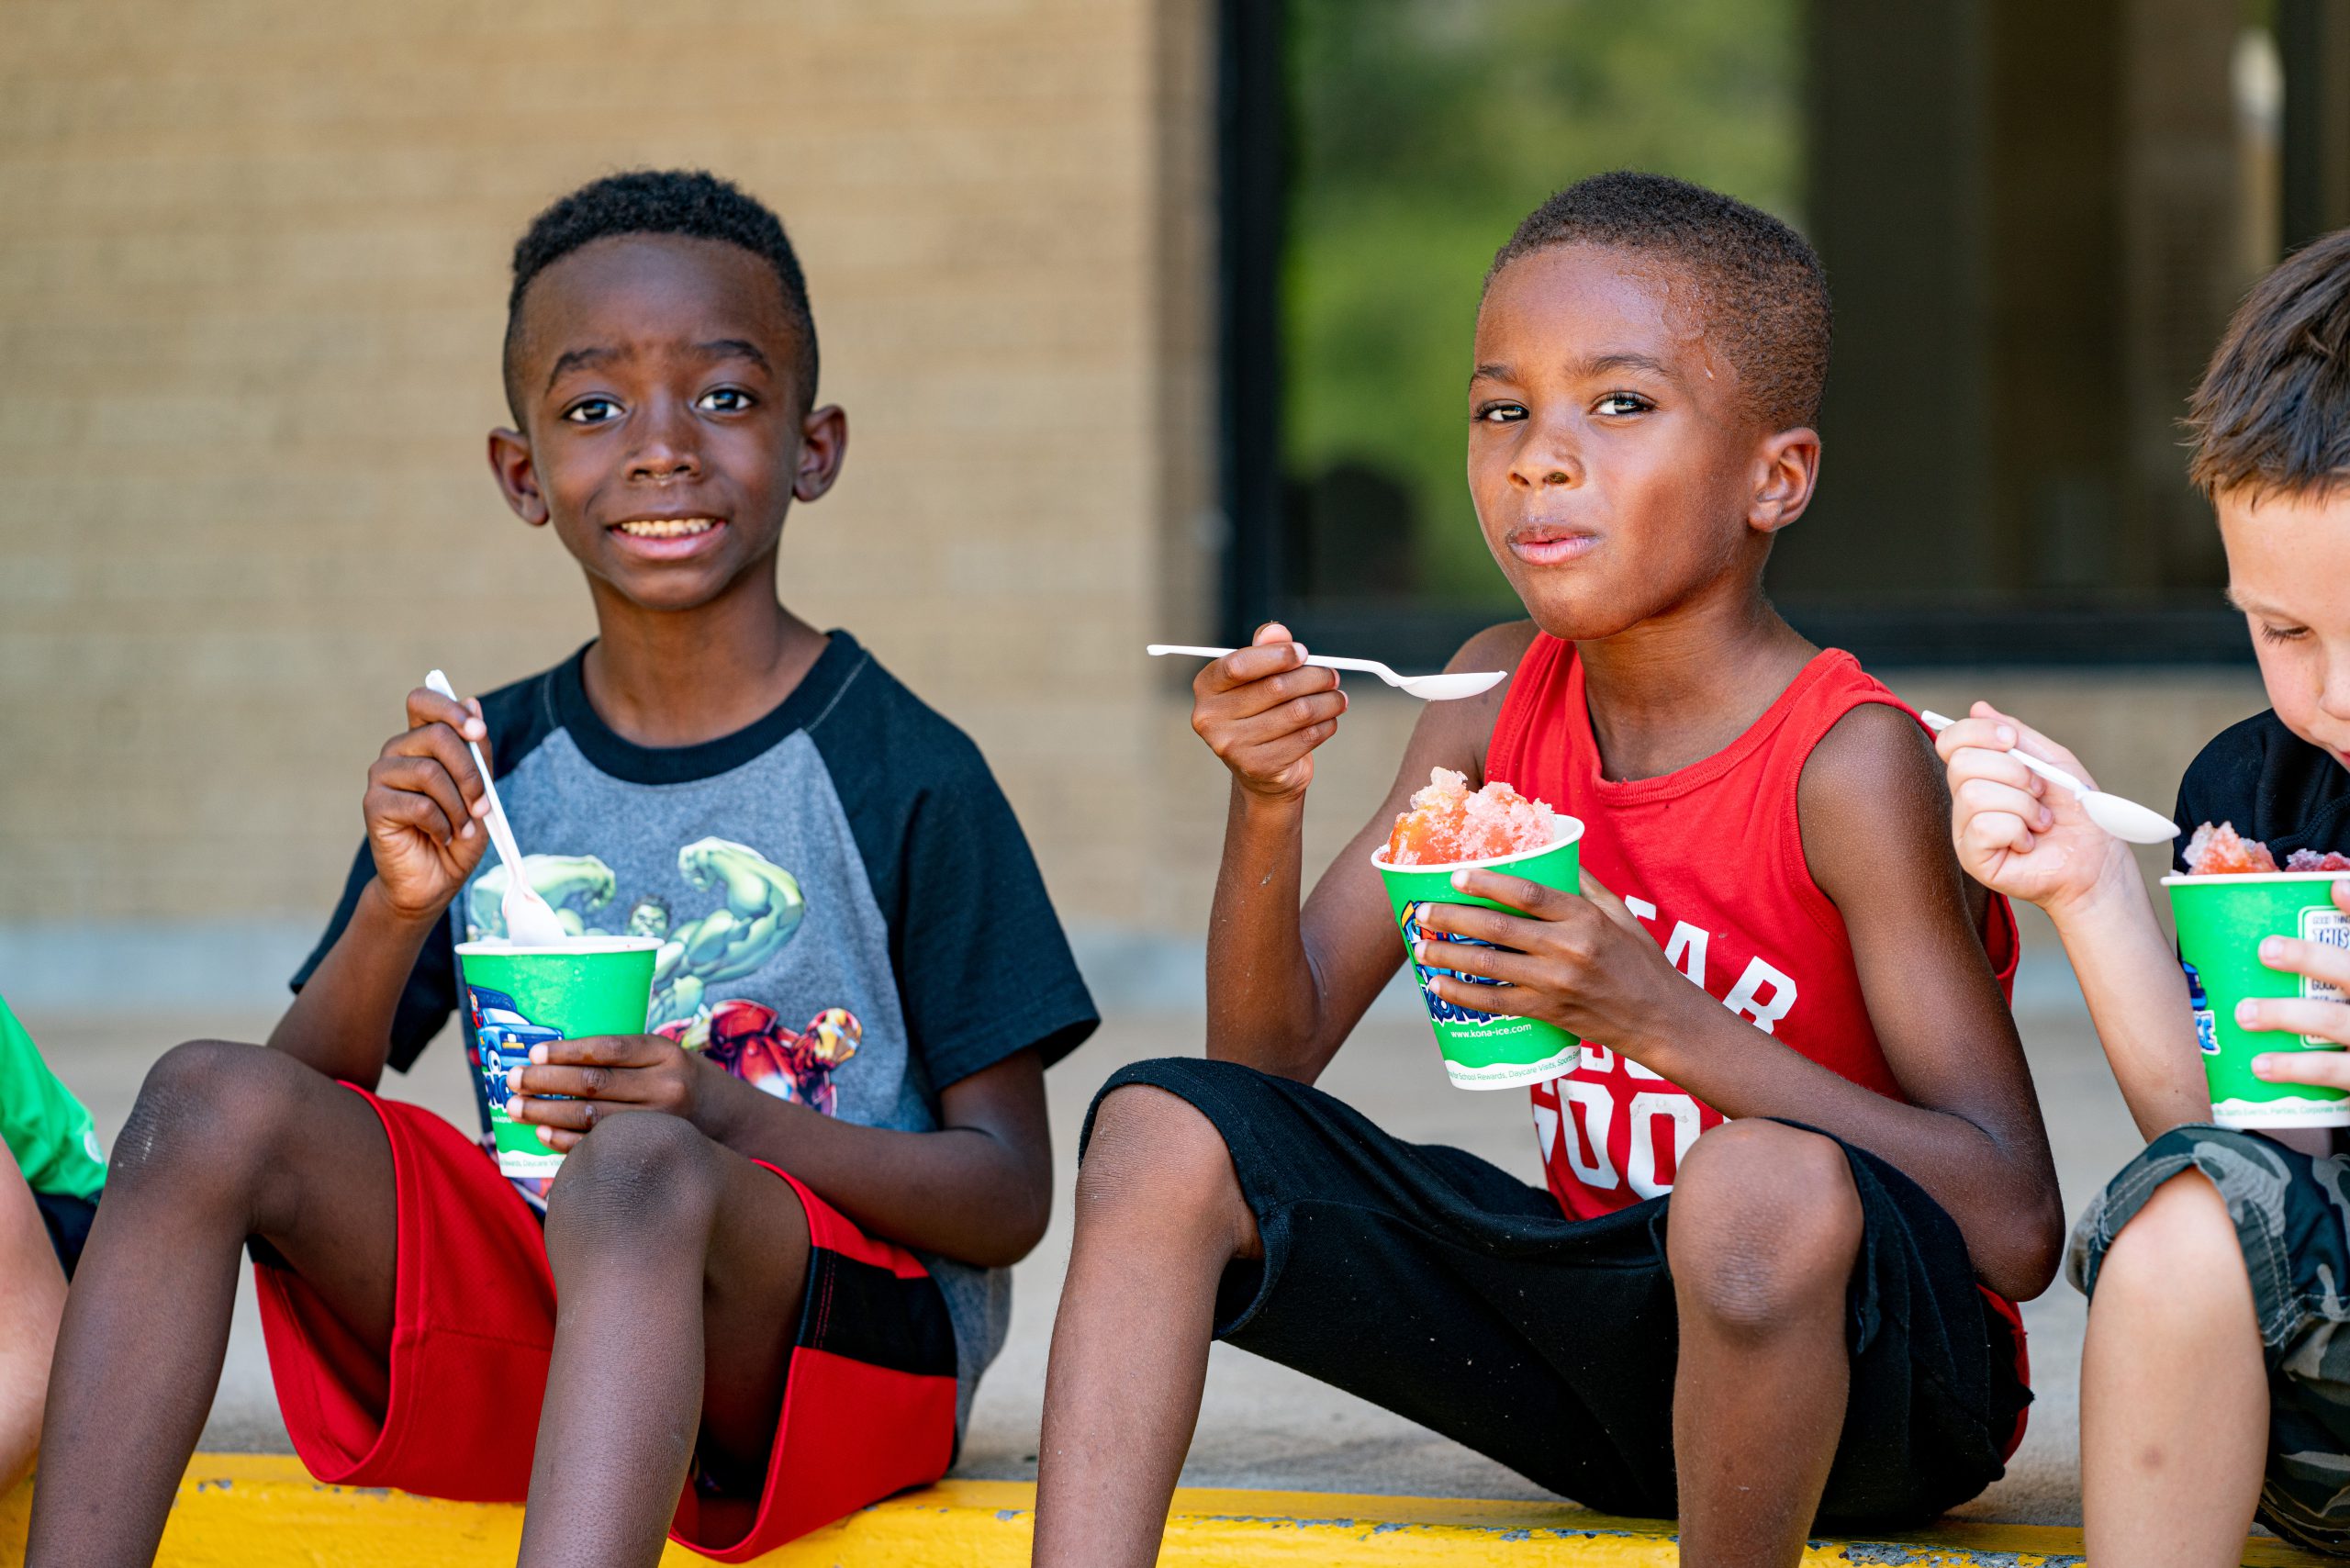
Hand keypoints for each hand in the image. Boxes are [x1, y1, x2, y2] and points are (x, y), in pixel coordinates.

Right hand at [364, 688, 494, 921]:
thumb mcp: (480, 792)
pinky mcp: (374, 804)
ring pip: (429, 771)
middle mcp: (397, 752)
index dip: (450, 708)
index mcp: (421, 741)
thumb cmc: (458, 834)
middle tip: (482, 805)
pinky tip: (441, 838)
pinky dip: (442, 824)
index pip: (423, 701)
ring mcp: (381, 776)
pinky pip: (419, 804)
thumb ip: (477, 753)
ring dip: (458, 806)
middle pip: (437, 735)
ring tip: (462, 828)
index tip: (478, 730)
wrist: (434, 881)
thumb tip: (473, 703)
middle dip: (471, 772)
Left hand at [506, 1034, 709, 1152]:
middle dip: (546, 1081)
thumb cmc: (680, 1080)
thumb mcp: (663, 1056)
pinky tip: (544, 1133)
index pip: (608, 1048)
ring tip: (516, 1108)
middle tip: (513, 1080)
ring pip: (593, 1116)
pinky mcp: (653, 1148)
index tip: (533, 1053)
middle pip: (595, 1082)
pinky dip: (568, 1140)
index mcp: (666, 1053)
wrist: (729, 1118)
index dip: (566, 1050)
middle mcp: (667, 1086)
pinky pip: (602, 1145)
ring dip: (547, 1112)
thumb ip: (623, 1058)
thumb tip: (552, 1060)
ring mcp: (661, 1121)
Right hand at [1190, 621, 1346, 804]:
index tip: (1303, 653)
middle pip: (1275, 687)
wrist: (1259, 771)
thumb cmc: (1259, 713)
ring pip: (1297, 712)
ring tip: (1338, 698)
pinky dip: (1326, 725)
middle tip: (1333, 676)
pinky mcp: (1258, 766)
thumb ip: (1265, 650)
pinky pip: (1306, 737)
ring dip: (1327, 702)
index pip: (1239, 665)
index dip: (1277, 656)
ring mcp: (1232, 745)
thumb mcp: (1257, 678)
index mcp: (1207, 687)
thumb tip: (1276, 631)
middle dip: (1313, 678)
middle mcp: (1211, 717)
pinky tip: (1329, 721)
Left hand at [1410, 869, 1705, 1063]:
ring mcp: (1556, 983)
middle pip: (1498, 928)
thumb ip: (1584, 884)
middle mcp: (1568, 948)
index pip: (1527, 892)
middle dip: (1452, 919)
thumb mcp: (1619, 914)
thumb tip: (1551, 850)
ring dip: (1448, 957)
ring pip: (1490, 966)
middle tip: (1422, 912)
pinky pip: (1497, 1003)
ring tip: (1420, 949)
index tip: (1454, 875)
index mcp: (1584, 917)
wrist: (1661, 1019)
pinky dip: (1464, 995)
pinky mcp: (1549, 1012)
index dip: (1487, 882)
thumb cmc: (1640, 962)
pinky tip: (1440, 987)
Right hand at [1934, 700, 2132, 916]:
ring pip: (1975, 794)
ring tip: (2040, 821)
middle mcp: (1966, 800)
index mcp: (1981, 774)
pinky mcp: (1973, 858)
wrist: (2098, 859)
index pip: (1951, 741)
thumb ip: (2017, 734)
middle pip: (1963, 763)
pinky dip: (2018, 830)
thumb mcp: (2052, 762)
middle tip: (2039, 792)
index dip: (1976, 732)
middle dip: (2013, 773)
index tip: (2011, 741)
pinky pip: (1984, 826)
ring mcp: (1966, 830)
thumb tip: (1979, 707)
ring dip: (2022, 805)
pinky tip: (2029, 842)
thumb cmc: (2078, 813)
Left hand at [2239, 881, 2349, 1088]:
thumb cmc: (2349, 1018)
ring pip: (2335, 1021)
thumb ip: (2330, 958)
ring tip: (2244, 1013)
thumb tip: (2313, 901)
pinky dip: (2296, 1067)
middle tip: (2266, 950)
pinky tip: (2260, 1064)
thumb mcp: (2346, 981)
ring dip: (2287, 1014)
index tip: (2334, 888)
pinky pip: (2333, 1071)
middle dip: (2311, 958)